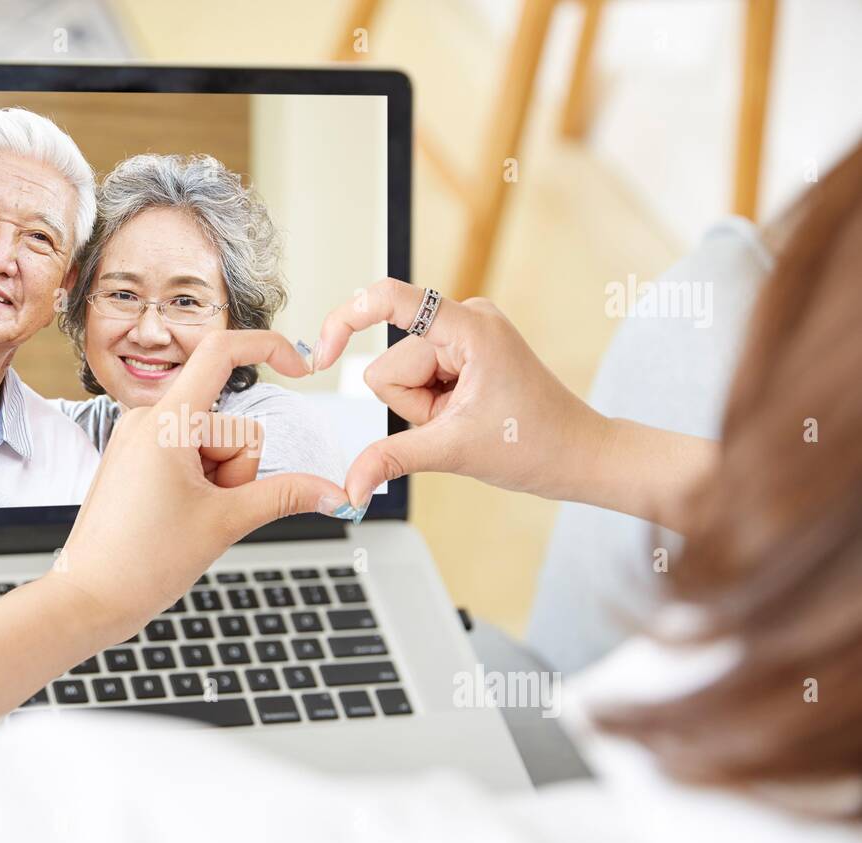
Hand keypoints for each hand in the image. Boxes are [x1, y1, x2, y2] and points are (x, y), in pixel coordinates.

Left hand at [56, 330, 349, 636]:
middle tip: (206, 511)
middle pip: (232, 426)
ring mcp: (140, 440)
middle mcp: (148, 420)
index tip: (302, 366)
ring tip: (185, 519)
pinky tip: (177, 519)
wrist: (87, 600)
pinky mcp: (137, 460)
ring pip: (214, 448)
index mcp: (166, 422)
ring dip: (218, 484)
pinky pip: (191, 460)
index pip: (221, 352)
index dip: (269, 347)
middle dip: (237, 471)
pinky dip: (200, 486)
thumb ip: (285, 497)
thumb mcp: (225, 524)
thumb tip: (335, 492)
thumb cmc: (139, 564)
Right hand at [315, 279, 610, 508]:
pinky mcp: (461, 351)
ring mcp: (463, 334)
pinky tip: (463, 414)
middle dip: (412, 404)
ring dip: (422, 408)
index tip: (321, 357)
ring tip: (463, 419)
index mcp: (470, 328)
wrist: (578, 455)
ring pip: (399, 375)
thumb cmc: (537, 444)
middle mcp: (465, 319)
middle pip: (389, 363)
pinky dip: (430, 405)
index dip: (346, 320)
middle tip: (455, 421)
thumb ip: (391, 460)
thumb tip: (349, 485)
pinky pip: (416, 377)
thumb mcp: (454, 451)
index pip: (390, 300)